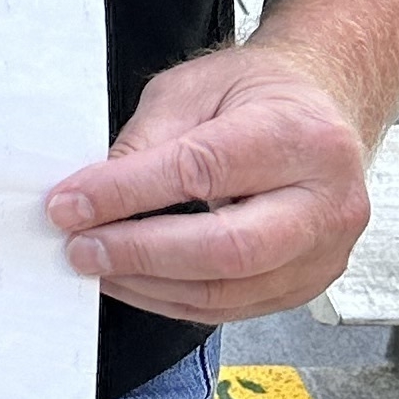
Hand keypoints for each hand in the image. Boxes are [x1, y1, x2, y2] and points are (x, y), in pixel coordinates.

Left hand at [46, 41, 371, 324]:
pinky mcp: (307, 285)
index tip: (71, 204)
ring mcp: (324, 252)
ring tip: (98, 264)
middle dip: (140, 253)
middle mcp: (326, 201)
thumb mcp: (194, 89)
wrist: (319, 110)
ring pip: (228, 291)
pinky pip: (232, 309)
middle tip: (81, 247)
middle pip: (227, 248)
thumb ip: (146, 141)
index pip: (202, 171)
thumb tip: (92, 197)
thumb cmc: (259, 94)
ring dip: (148, 285)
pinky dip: (173, 299)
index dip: (127, 193)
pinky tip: (135, 280)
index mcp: (300, 135)